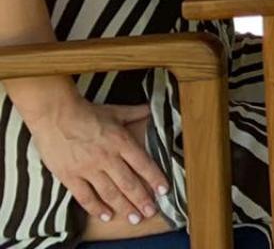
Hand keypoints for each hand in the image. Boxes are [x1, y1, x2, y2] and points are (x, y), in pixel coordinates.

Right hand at [30, 97, 168, 227]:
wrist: (55, 116)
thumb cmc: (87, 113)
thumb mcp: (115, 111)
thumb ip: (135, 113)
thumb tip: (152, 109)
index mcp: (121, 141)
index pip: (143, 164)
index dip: (154, 178)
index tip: (163, 191)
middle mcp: (107, 157)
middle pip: (129, 182)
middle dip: (142, 199)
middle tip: (150, 212)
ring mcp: (88, 169)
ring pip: (110, 192)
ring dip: (124, 207)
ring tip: (134, 218)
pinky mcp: (70, 176)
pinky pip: (85, 196)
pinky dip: (96, 208)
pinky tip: (106, 215)